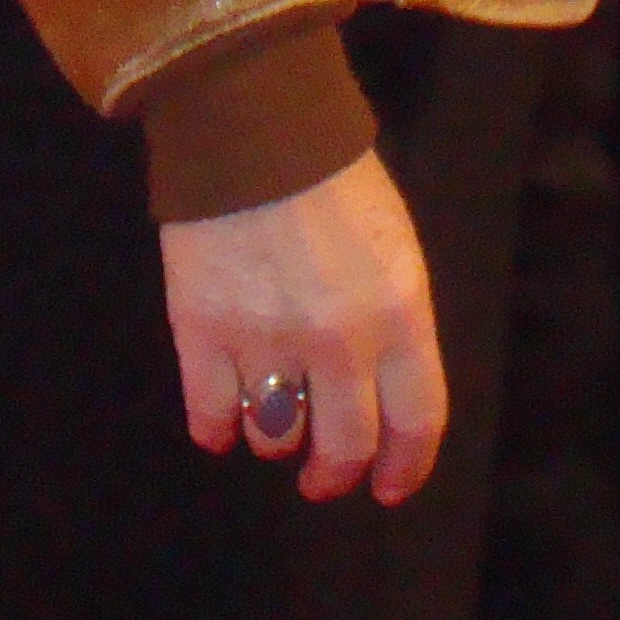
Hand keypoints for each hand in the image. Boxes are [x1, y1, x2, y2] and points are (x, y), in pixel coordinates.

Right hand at [160, 145, 447, 505]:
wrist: (256, 132)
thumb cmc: (338, 182)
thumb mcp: (395, 247)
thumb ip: (394, 319)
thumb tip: (380, 388)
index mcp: (399, 315)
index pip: (415, 420)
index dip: (406, 466)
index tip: (390, 486)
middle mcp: (339, 343)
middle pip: (345, 446)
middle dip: (335, 473)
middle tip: (325, 478)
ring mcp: (268, 343)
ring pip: (275, 437)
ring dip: (276, 441)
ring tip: (274, 426)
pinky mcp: (203, 335)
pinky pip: (211, 415)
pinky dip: (216, 429)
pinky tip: (219, 424)